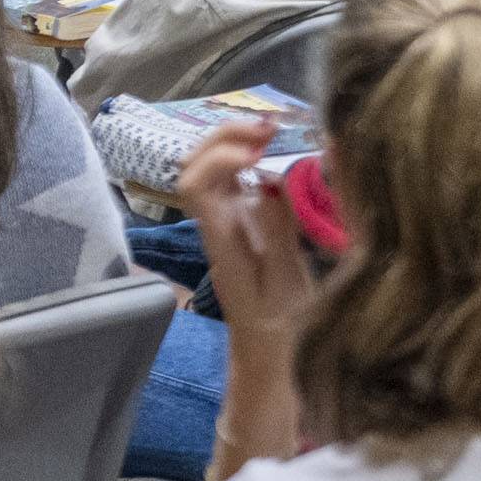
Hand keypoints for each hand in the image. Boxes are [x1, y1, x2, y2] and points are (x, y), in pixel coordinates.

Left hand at [176, 120, 312, 345]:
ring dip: (234, 141)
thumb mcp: (287, 280)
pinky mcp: (237, 220)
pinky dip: (248, 155)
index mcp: (220, 240)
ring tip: (274, 132)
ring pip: (208, 167)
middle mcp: (214, 224)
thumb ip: (278, 229)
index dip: (220, 157)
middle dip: (226, 136)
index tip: (261, 152)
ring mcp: (223, 220)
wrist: (267, 352)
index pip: (194, 186)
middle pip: (193, 165)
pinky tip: (275, 152)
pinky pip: (231, 178)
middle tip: (272, 127)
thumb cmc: (282, 325)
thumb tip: (269, 180)